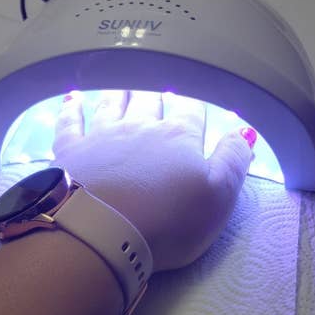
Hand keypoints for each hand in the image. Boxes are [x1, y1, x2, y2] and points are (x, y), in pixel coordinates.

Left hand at [53, 91, 254, 270]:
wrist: (102, 233)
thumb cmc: (167, 221)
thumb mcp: (218, 198)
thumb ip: (233, 162)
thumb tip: (244, 132)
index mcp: (179, 138)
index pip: (191, 109)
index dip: (194, 101)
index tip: (193, 95)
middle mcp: (140, 127)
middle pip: (150, 99)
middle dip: (156, 90)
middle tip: (157, 82)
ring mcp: (101, 136)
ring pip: (113, 103)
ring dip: (121, 91)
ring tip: (125, 81)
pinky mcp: (70, 150)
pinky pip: (70, 122)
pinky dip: (73, 108)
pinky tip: (73, 98)